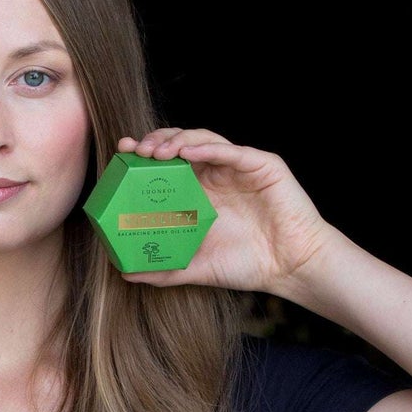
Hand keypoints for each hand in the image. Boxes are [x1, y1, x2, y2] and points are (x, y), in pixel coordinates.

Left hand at [115, 128, 335, 294]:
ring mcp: (238, 166)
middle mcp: (216, 173)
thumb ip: (163, 269)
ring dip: (177, 139)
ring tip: (157, 152)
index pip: (166, 163)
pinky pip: (232, 150)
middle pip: (180, 143)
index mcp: (199, 191)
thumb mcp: (196, 267)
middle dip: (155, 141)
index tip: (122, 153)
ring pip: (203, 138)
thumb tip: (125, 273)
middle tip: (135, 150)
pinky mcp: (261, 165)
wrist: (290, 267)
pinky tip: (190, 150)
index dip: (144, 154)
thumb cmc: (247, 264)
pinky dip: (209, 147)